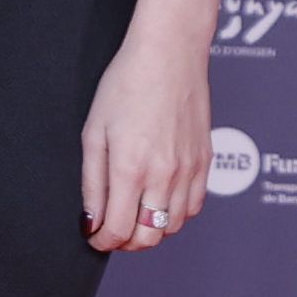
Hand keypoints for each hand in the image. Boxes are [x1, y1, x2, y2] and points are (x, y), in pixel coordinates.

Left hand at [80, 31, 209, 253]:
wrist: (170, 54)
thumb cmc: (126, 85)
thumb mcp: (94, 132)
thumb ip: (92, 183)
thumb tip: (91, 222)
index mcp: (130, 168)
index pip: (117, 231)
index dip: (102, 242)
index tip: (94, 237)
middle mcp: (163, 175)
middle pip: (148, 238)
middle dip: (126, 243)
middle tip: (112, 230)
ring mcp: (188, 170)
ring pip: (172, 226)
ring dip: (150, 229)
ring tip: (133, 214)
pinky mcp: (204, 161)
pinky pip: (192, 207)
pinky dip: (174, 214)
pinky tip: (158, 200)